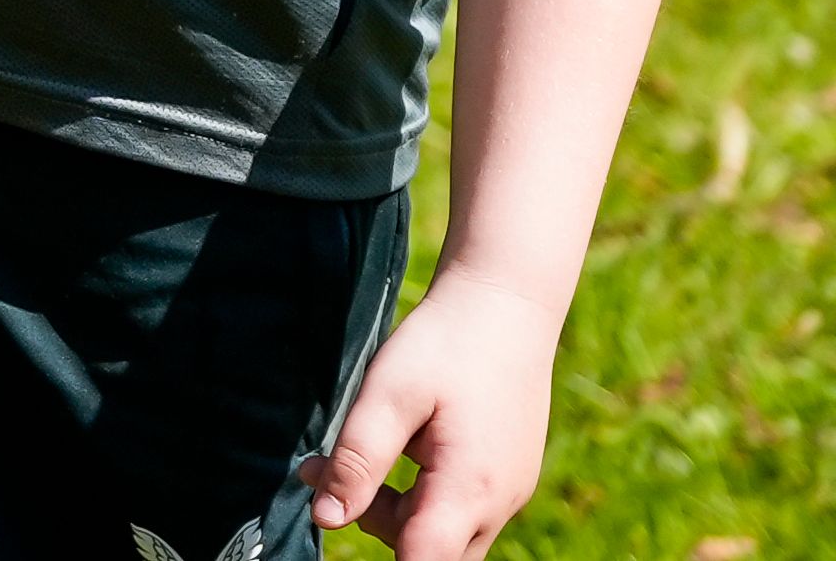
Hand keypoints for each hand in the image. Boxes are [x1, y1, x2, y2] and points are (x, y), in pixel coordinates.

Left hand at [305, 265, 560, 560]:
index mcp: (469, 489)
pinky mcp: (509, 475)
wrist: (508, 300)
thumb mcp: (389, 394)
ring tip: (356, 451)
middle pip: (429, 553)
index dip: (380, 546)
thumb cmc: (447, 342)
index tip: (343, 514)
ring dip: (397, 510)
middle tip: (328, 471)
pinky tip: (404, 445)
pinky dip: (424, 495)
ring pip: (446, 535)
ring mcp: (509, 491)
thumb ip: (358, 460)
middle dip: (376, 524)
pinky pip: (463, 511)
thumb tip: (326, 519)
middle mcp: (498, 503)